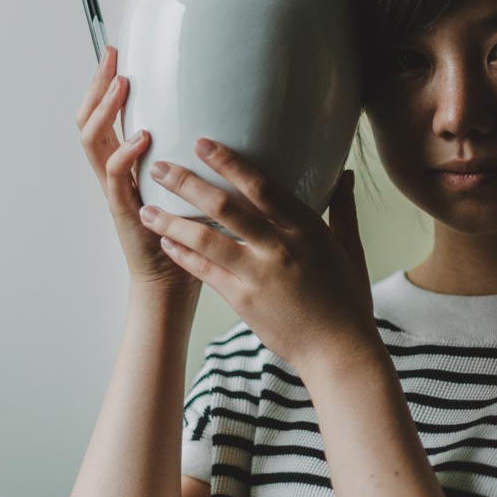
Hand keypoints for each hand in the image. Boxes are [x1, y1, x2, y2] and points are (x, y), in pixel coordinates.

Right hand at [74, 45, 198, 299]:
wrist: (169, 281)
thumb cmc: (182, 231)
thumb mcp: (182, 182)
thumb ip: (185, 153)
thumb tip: (216, 115)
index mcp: (123, 164)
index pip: (104, 115)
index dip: (104, 83)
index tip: (116, 52)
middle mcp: (112, 174)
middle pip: (89, 120)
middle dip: (98, 85)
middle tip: (111, 57)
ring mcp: (114, 191)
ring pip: (94, 143)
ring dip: (106, 111)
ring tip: (122, 86)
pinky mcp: (124, 211)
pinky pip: (115, 178)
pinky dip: (124, 154)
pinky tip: (140, 138)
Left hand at [134, 138, 376, 372]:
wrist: (338, 352)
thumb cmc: (348, 299)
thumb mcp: (350, 248)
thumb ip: (343, 208)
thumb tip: (347, 174)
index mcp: (306, 228)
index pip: (261, 185)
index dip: (229, 162)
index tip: (203, 143)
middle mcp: (279, 247)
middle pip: (224, 206)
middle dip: (186, 183)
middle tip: (159, 166)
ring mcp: (258, 275)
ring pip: (205, 239)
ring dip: (171, 221)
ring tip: (146, 208)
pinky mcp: (243, 301)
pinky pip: (205, 272)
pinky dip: (183, 255)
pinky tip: (166, 243)